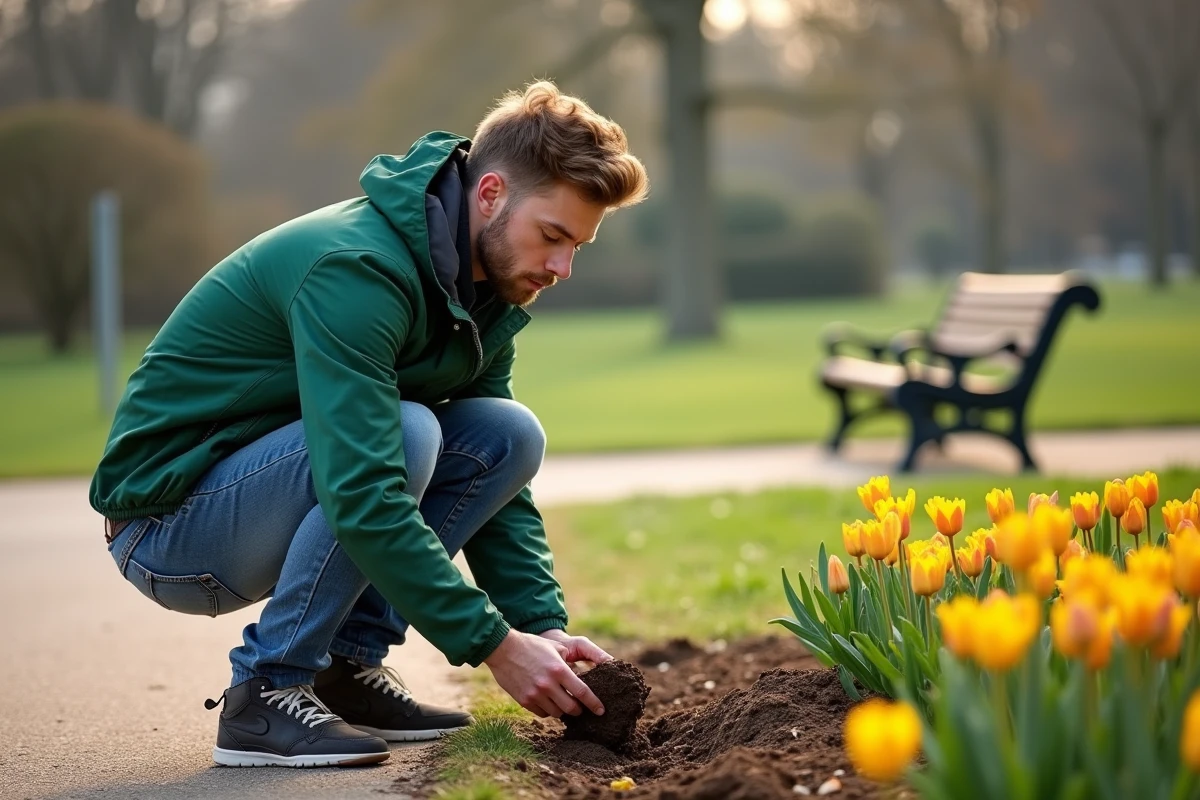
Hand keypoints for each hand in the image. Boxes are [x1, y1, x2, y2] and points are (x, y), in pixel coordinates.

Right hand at [483, 630, 605, 718]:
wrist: (503, 649)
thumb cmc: (531, 646)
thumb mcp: (554, 648)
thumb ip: (569, 662)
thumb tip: (582, 675)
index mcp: (559, 670)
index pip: (582, 692)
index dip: (594, 703)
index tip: (601, 710)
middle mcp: (548, 684)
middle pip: (571, 708)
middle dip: (579, 710)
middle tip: (581, 708)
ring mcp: (535, 694)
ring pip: (557, 713)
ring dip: (563, 710)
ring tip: (563, 703)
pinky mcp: (524, 700)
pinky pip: (542, 713)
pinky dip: (548, 710)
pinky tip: (548, 702)